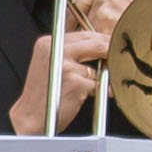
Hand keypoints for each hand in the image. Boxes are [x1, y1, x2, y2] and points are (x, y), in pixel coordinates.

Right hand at [7, 0, 134, 135]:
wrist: (31, 118)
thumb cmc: (43, 95)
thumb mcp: (50, 64)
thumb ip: (69, 52)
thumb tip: (98, 44)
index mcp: (47, 43)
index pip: (82, 33)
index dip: (101, 38)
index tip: (112, 43)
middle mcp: (56, 50)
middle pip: (94, 42)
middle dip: (109, 49)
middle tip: (120, 55)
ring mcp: (66, 66)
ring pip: (98, 63)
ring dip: (107, 71)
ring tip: (110, 78)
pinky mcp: (76, 82)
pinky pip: (99, 82)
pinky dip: (105, 89)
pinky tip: (106, 93)